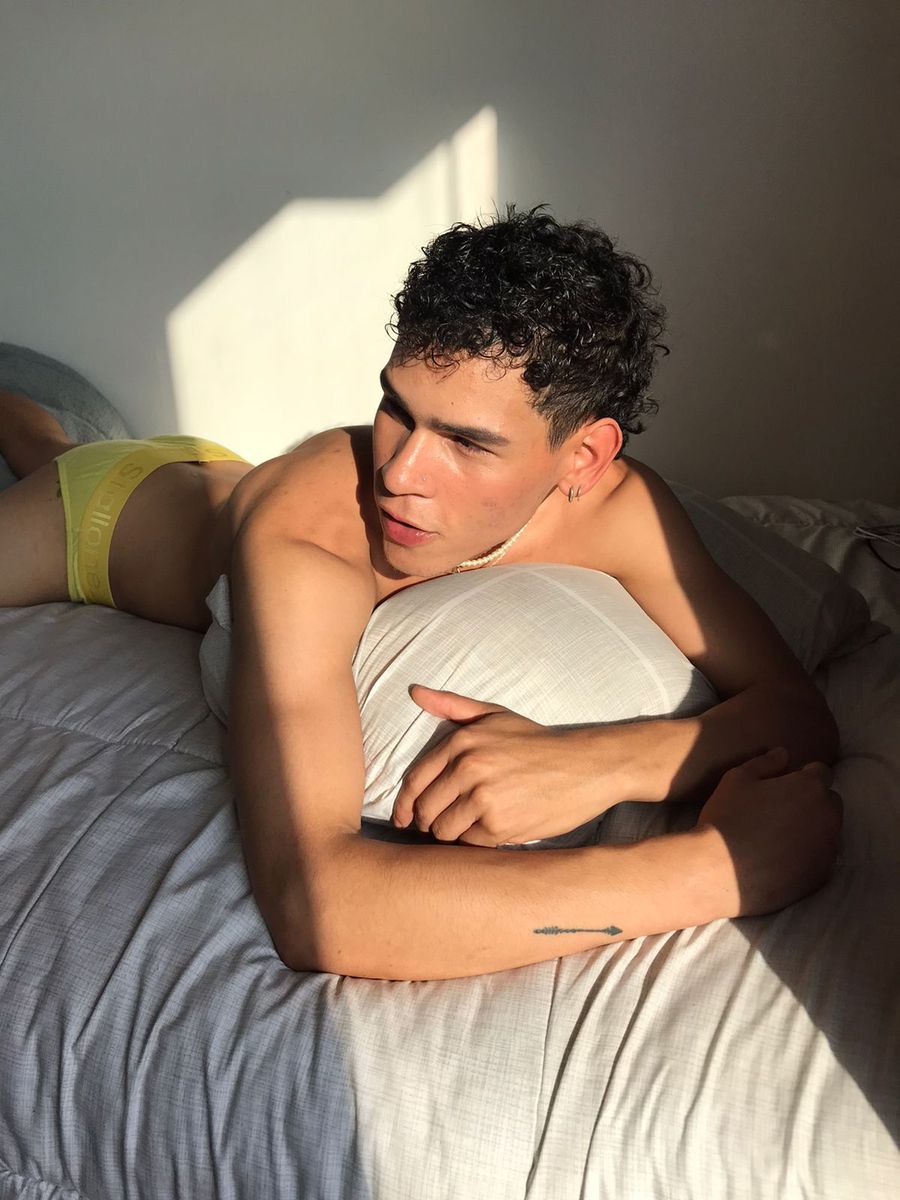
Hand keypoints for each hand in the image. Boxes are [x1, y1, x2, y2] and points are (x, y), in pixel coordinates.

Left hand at [391, 685, 607, 846]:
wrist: (585, 766)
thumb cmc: (537, 741)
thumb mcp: (495, 715)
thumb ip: (452, 706)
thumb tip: (415, 692)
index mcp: (461, 742)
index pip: (415, 781)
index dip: (405, 805)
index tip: (404, 818)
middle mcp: (468, 769)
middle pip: (426, 810)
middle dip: (429, 822)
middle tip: (439, 825)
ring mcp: (484, 799)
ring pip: (444, 831)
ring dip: (451, 834)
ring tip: (466, 829)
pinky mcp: (500, 826)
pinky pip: (470, 844)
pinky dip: (475, 842)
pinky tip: (488, 832)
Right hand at [695, 746, 842, 917]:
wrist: (720, 871)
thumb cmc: (727, 818)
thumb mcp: (736, 779)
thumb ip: (765, 762)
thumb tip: (784, 753)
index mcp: (810, 787)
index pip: (822, 772)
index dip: (803, 775)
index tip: (785, 785)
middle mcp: (828, 816)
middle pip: (830, 801)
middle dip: (813, 801)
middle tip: (782, 810)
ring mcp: (828, 848)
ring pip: (830, 831)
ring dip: (814, 828)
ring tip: (782, 836)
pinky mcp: (821, 875)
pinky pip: (823, 858)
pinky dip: (810, 855)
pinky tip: (784, 857)